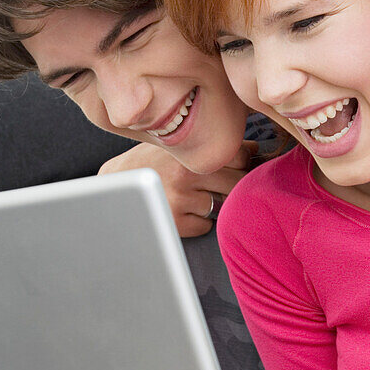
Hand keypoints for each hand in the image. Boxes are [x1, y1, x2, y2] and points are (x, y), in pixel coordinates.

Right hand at [97, 140, 257, 236]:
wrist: (114, 185)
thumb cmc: (150, 161)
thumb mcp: (178, 144)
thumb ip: (213, 144)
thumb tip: (255, 150)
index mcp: (190, 151)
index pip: (241, 155)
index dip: (241, 160)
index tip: (233, 163)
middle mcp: (186, 174)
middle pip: (238, 183)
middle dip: (234, 185)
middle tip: (219, 183)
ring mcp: (181, 201)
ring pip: (223, 206)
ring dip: (214, 203)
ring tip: (192, 195)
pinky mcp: (176, 224)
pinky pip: (206, 226)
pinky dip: (199, 221)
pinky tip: (182, 210)